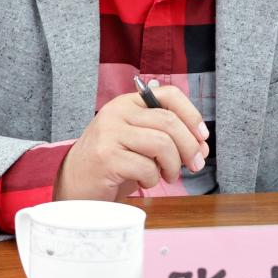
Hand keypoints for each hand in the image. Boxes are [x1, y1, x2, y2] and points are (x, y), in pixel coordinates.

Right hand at [54, 85, 210, 200]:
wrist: (74, 183)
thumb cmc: (113, 163)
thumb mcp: (140, 143)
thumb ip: (169, 140)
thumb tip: (202, 147)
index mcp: (128, 103)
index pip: (169, 94)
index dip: (192, 114)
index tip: (202, 136)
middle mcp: (117, 112)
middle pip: (169, 122)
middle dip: (189, 146)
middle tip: (195, 165)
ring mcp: (109, 133)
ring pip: (161, 144)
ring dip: (172, 165)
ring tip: (167, 176)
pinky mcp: (105, 157)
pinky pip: (146, 167)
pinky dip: (152, 180)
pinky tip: (144, 182)